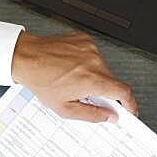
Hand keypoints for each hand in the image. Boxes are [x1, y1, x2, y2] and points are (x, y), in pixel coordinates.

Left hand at [10, 31, 137, 121]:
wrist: (26, 57)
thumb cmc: (41, 80)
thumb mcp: (65, 108)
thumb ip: (92, 114)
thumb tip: (110, 117)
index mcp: (92, 80)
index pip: (123, 92)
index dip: (130, 103)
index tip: (130, 109)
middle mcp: (94, 62)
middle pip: (112, 81)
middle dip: (104, 91)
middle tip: (87, 96)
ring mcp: (90, 49)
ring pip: (103, 69)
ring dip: (94, 77)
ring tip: (73, 79)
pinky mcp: (85, 40)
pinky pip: (94, 56)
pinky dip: (87, 64)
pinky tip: (71, 68)